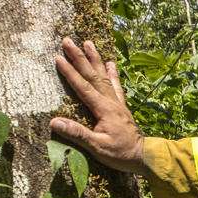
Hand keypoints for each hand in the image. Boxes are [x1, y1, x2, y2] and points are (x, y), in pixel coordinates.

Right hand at [49, 37, 145, 173]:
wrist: (143, 156)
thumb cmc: (120, 154)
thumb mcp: (97, 147)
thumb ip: (77, 134)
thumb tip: (54, 122)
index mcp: (103, 109)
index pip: (82, 87)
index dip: (69, 72)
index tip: (58, 58)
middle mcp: (110, 101)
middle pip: (92, 75)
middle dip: (79, 57)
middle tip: (68, 41)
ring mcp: (117, 102)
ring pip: (104, 75)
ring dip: (95, 59)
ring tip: (88, 43)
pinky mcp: (121, 106)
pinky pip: (116, 85)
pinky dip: (112, 73)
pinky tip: (111, 63)